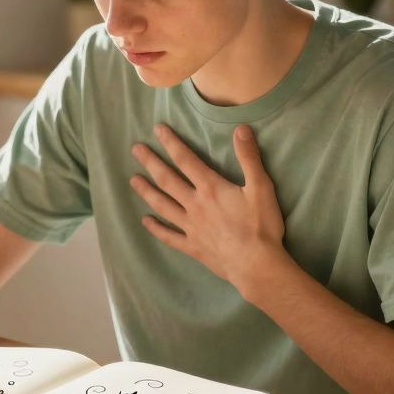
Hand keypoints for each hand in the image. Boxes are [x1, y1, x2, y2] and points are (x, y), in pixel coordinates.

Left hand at [129, 123, 287, 300]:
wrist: (256, 265)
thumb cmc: (261, 226)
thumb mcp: (261, 188)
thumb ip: (249, 158)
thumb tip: (241, 129)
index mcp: (210, 188)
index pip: (186, 160)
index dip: (171, 143)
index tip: (157, 130)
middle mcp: (195, 205)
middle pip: (167, 180)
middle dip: (151, 163)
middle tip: (135, 150)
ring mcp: (191, 227)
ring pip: (163, 205)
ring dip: (146, 192)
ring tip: (133, 181)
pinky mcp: (192, 247)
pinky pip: (169, 236)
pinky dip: (156, 229)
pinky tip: (145, 222)